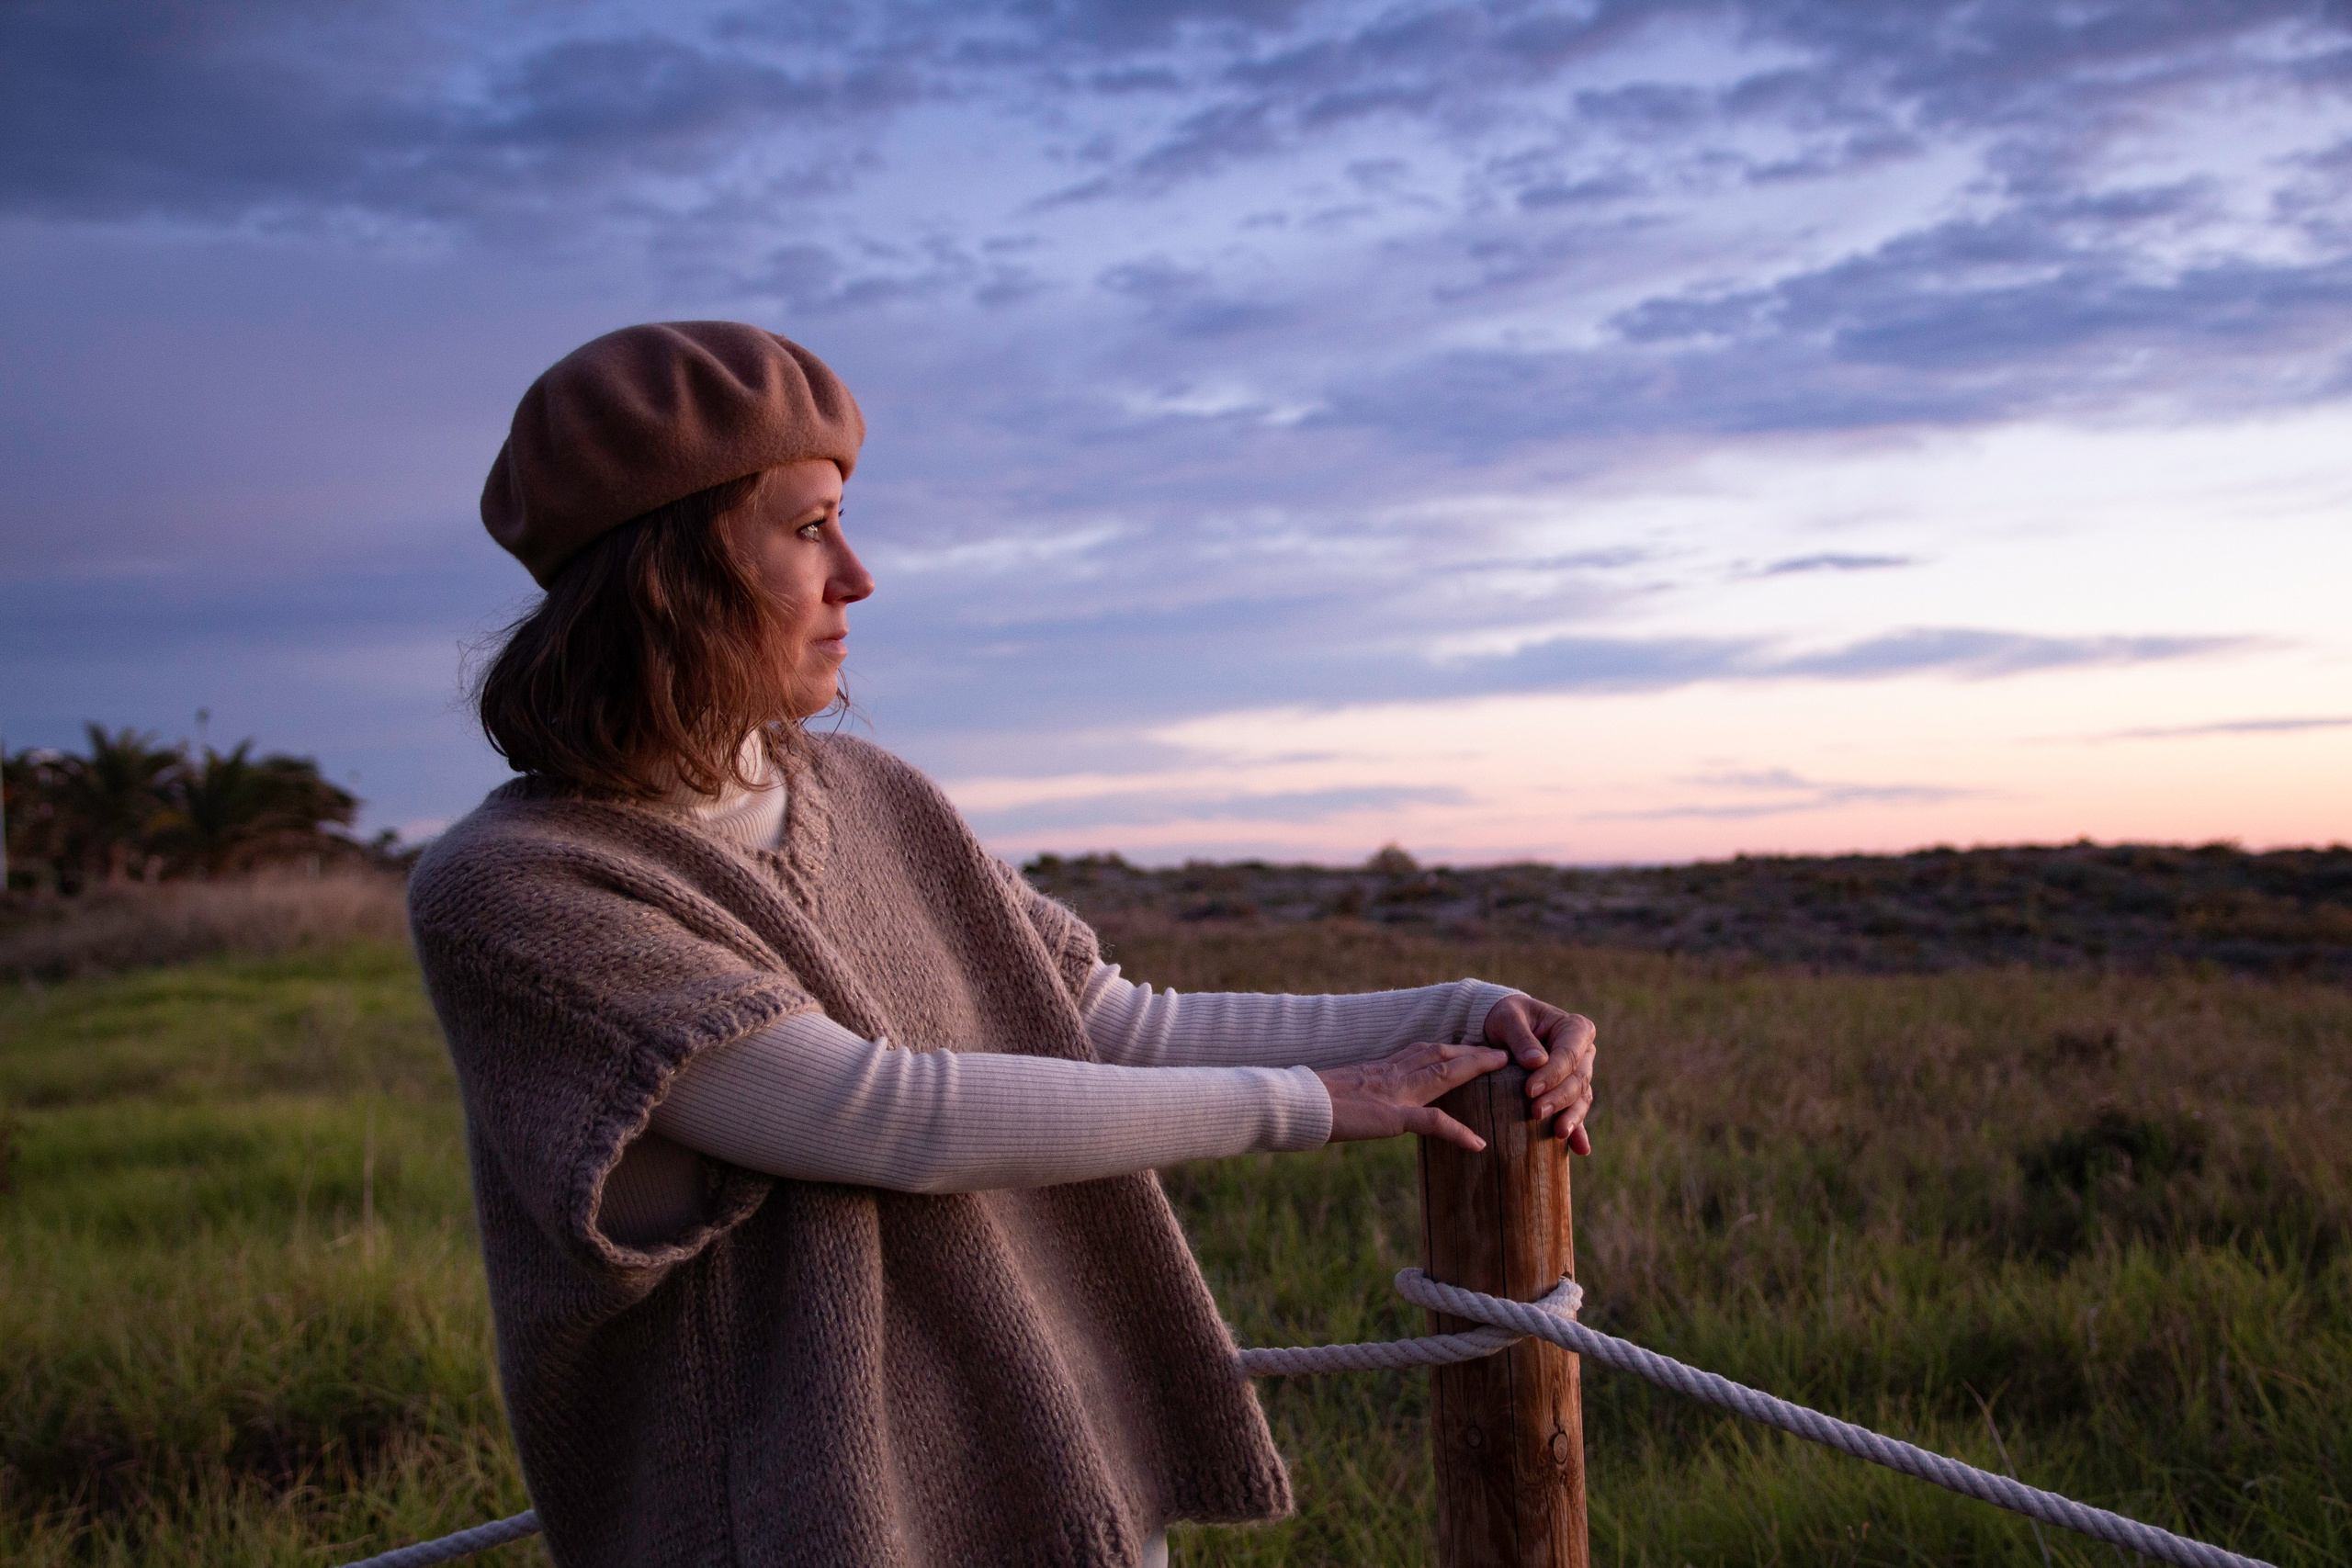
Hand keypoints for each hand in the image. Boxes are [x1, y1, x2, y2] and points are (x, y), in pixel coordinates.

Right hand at [1315, 1042, 1511, 1151]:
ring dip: (1475, 1068)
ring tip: (1502, 1068)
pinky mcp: (1392, 1117)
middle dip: (1473, 1051)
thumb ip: (1359, 1093)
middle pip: (1440, 1054)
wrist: (1295, 1102)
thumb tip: (1362, 1101)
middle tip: (1502, 1050)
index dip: (1449, 1048)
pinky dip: (1458, 1133)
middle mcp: (1392, 1074)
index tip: (1470, 1046)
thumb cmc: (1308, 1101)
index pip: (1422, 1051)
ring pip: (1444, 1073)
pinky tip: (1478, 1144)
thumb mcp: (1340, 1092)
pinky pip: (1432, 1123)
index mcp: (1380, 1069)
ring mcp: (1394, 1093)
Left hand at [1480, 994, 1597, 1153]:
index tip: (1530, 1090)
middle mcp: (1584, 1053)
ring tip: (1558, 1133)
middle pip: (1577, 1079)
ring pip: (1581, 1098)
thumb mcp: (1508, 1018)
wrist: (1504, 1029)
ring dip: (1570, 1117)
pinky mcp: (1570, 1093)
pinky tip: (1579, 1149)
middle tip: (1536, 1112)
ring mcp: (1580, 1074)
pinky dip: (1578, 1131)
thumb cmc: (1507, 1018)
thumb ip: (1521, 1038)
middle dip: (1559, 1098)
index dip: (1553, 1074)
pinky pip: (1576, 1112)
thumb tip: (1536, 1062)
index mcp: (1575, 1029)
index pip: (1569, 1055)